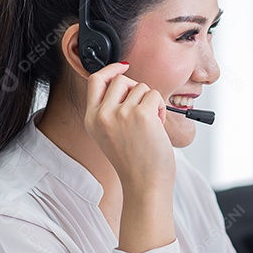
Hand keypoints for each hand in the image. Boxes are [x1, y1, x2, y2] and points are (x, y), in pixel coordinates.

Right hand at [83, 63, 174, 193]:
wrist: (145, 184)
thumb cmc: (134, 162)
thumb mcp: (111, 134)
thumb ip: (111, 110)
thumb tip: (125, 80)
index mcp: (91, 120)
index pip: (95, 81)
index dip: (110, 69)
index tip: (123, 67)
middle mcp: (102, 115)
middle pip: (120, 80)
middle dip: (136, 89)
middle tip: (143, 110)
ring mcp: (121, 113)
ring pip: (141, 87)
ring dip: (151, 102)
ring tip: (150, 125)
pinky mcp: (141, 114)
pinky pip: (154, 95)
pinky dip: (161, 108)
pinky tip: (158, 126)